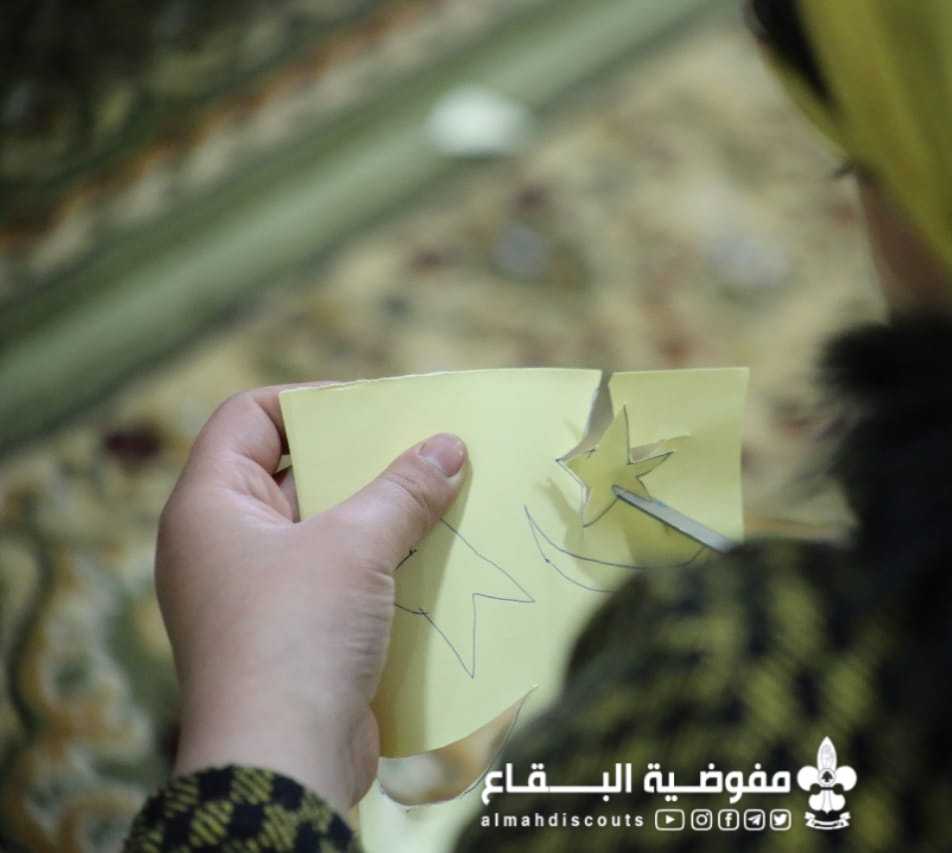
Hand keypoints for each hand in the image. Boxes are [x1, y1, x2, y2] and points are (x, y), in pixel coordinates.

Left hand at [156, 385, 465, 810]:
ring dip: (382, 517)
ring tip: (444, 501)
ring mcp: (256, 593)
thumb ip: (403, 490)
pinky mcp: (292, 635)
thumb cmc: (297, 635)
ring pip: (325, 530)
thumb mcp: (354, 547)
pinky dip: (382, 567)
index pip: (248, 417)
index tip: (377, 410)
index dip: (308, 401)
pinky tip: (435, 560)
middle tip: (426, 452)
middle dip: (363, 462)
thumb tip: (449, 445)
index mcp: (210, 506)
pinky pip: (339, 580)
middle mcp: (223, 543)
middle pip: (293, 471)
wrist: (282, 762)